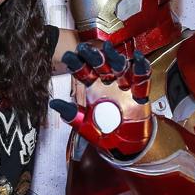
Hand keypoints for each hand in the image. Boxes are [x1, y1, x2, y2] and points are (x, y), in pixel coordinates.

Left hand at [50, 41, 151, 156]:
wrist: (126, 147)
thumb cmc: (106, 135)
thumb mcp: (86, 126)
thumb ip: (72, 115)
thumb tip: (53, 104)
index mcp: (93, 88)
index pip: (83, 72)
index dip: (76, 64)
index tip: (68, 57)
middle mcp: (108, 83)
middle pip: (101, 65)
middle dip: (93, 56)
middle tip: (84, 48)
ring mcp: (124, 86)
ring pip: (120, 67)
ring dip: (114, 57)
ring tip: (109, 48)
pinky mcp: (139, 93)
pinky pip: (142, 79)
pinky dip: (141, 68)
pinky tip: (137, 58)